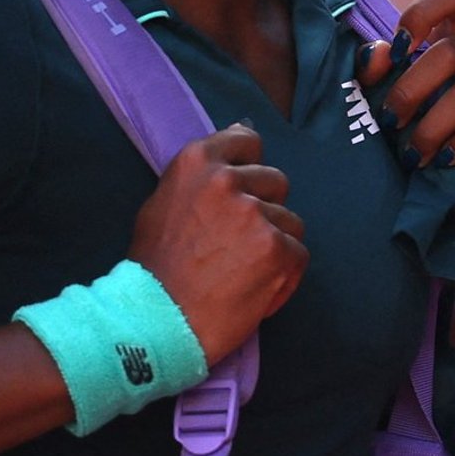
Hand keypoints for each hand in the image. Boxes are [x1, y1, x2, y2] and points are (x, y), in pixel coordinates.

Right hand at [128, 124, 307, 360]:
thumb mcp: (164, 203)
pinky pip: (298, 254)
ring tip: (242, 271)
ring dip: (274, 245)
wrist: (155, 321)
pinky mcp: (277, 249)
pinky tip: (255, 290)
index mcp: (197, 162)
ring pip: (290, 221)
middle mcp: (228, 180)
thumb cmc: (155, 267)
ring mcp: (255, 214)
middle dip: (264, 209)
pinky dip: (284, 275)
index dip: (249, 167)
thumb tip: (237, 134)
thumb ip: (202, 175)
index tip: (242, 190)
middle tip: (236, 243)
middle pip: (275, 181)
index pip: (247, 142)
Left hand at [359, 0, 454, 190]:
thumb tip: (378, 53)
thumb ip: (386, 65)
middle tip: (389, 122)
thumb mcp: (406, 87)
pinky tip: (445, 159)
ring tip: (412, 155)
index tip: (396, 51)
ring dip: (431, 128)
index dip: (421, 14)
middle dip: (410, 92)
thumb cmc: (438, 119)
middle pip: (451, 52)